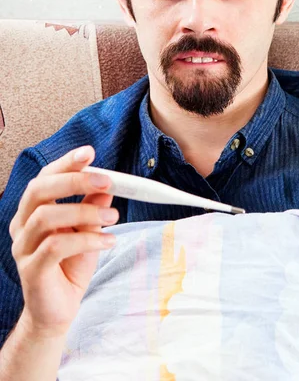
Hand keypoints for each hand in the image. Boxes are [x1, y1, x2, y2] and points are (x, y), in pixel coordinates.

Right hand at [9, 146, 118, 338]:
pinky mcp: (31, 270)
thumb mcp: (88, 231)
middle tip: (106, 182)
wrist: (59, 310)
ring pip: (46, 217)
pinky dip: (86, 240)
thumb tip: (106, 188)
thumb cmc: (71, 266)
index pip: (44, 178)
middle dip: (73, 180)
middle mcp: (23, 225)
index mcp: (34, 210)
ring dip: (84, 212)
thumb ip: (93, 208)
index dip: (65, 163)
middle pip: (38, 190)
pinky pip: (55, 247)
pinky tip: (108, 241)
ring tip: (113, 218)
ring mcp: (23, 248)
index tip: (89, 152)